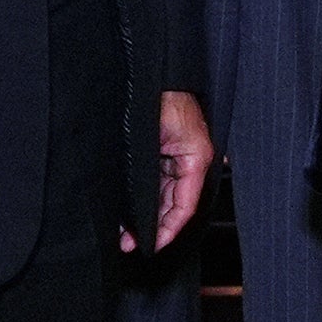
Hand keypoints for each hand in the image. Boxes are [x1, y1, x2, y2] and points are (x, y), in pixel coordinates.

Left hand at [125, 89, 212, 254]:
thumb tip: (145, 211)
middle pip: (173, 205)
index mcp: (195, 158)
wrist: (150, 76)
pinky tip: (127, 210)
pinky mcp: (164, 152)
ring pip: (162, 197)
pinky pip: (157, 183)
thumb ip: (153, 178)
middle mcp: (189, 161)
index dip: (168, 229)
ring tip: (125, 232)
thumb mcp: (153, 142)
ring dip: (145, 214)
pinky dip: (143, 199)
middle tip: (130, 243)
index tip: (152, 245)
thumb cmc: (157, 98)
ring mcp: (176, 157)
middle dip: (153, 227)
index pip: (184, 206)